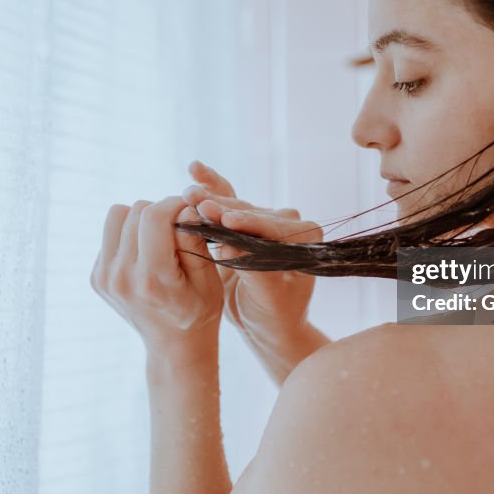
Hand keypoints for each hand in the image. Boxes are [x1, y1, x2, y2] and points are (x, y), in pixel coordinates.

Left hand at [89, 196, 223, 351]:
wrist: (174, 345)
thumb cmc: (198, 310)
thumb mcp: (208, 279)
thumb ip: (194, 241)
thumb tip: (185, 207)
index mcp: (150, 279)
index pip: (154, 216)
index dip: (175, 204)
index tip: (189, 211)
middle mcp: (120, 277)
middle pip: (135, 211)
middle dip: (161, 211)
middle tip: (178, 227)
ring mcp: (104, 278)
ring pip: (117, 215)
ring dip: (141, 219)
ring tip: (160, 238)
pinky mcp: (96, 276)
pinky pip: (110, 233)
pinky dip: (130, 235)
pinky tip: (146, 254)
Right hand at [182, 161, 321, 351]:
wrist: (269, 324)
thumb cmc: (275, 316)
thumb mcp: (268, 298)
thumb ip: (255, 271)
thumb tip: (231, 244)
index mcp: (306, 238)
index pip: (272, 228)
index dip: (246, 223)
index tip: (223, 220)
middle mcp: (290, 223)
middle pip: (250, 213)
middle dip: (222, 208)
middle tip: (195, 201)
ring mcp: (267, 220)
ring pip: (236, 206)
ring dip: (210, 198)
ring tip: (187, 193)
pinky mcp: (248, 222)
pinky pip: (229, 202)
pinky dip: (212, 188)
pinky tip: (194, 170)